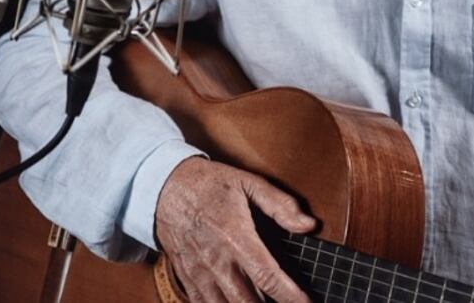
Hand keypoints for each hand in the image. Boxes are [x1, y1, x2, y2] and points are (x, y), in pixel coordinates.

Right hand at [155, 156, 316, 302]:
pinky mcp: (188, 279)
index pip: (268, 276)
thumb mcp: (248, 183)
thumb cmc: (210, 183)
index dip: (290, 296)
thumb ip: (280, 205)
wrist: (164, 187)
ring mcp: (200, 274)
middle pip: (248, 302)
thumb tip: (309, 225)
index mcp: (236, 237)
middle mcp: (218, 261)